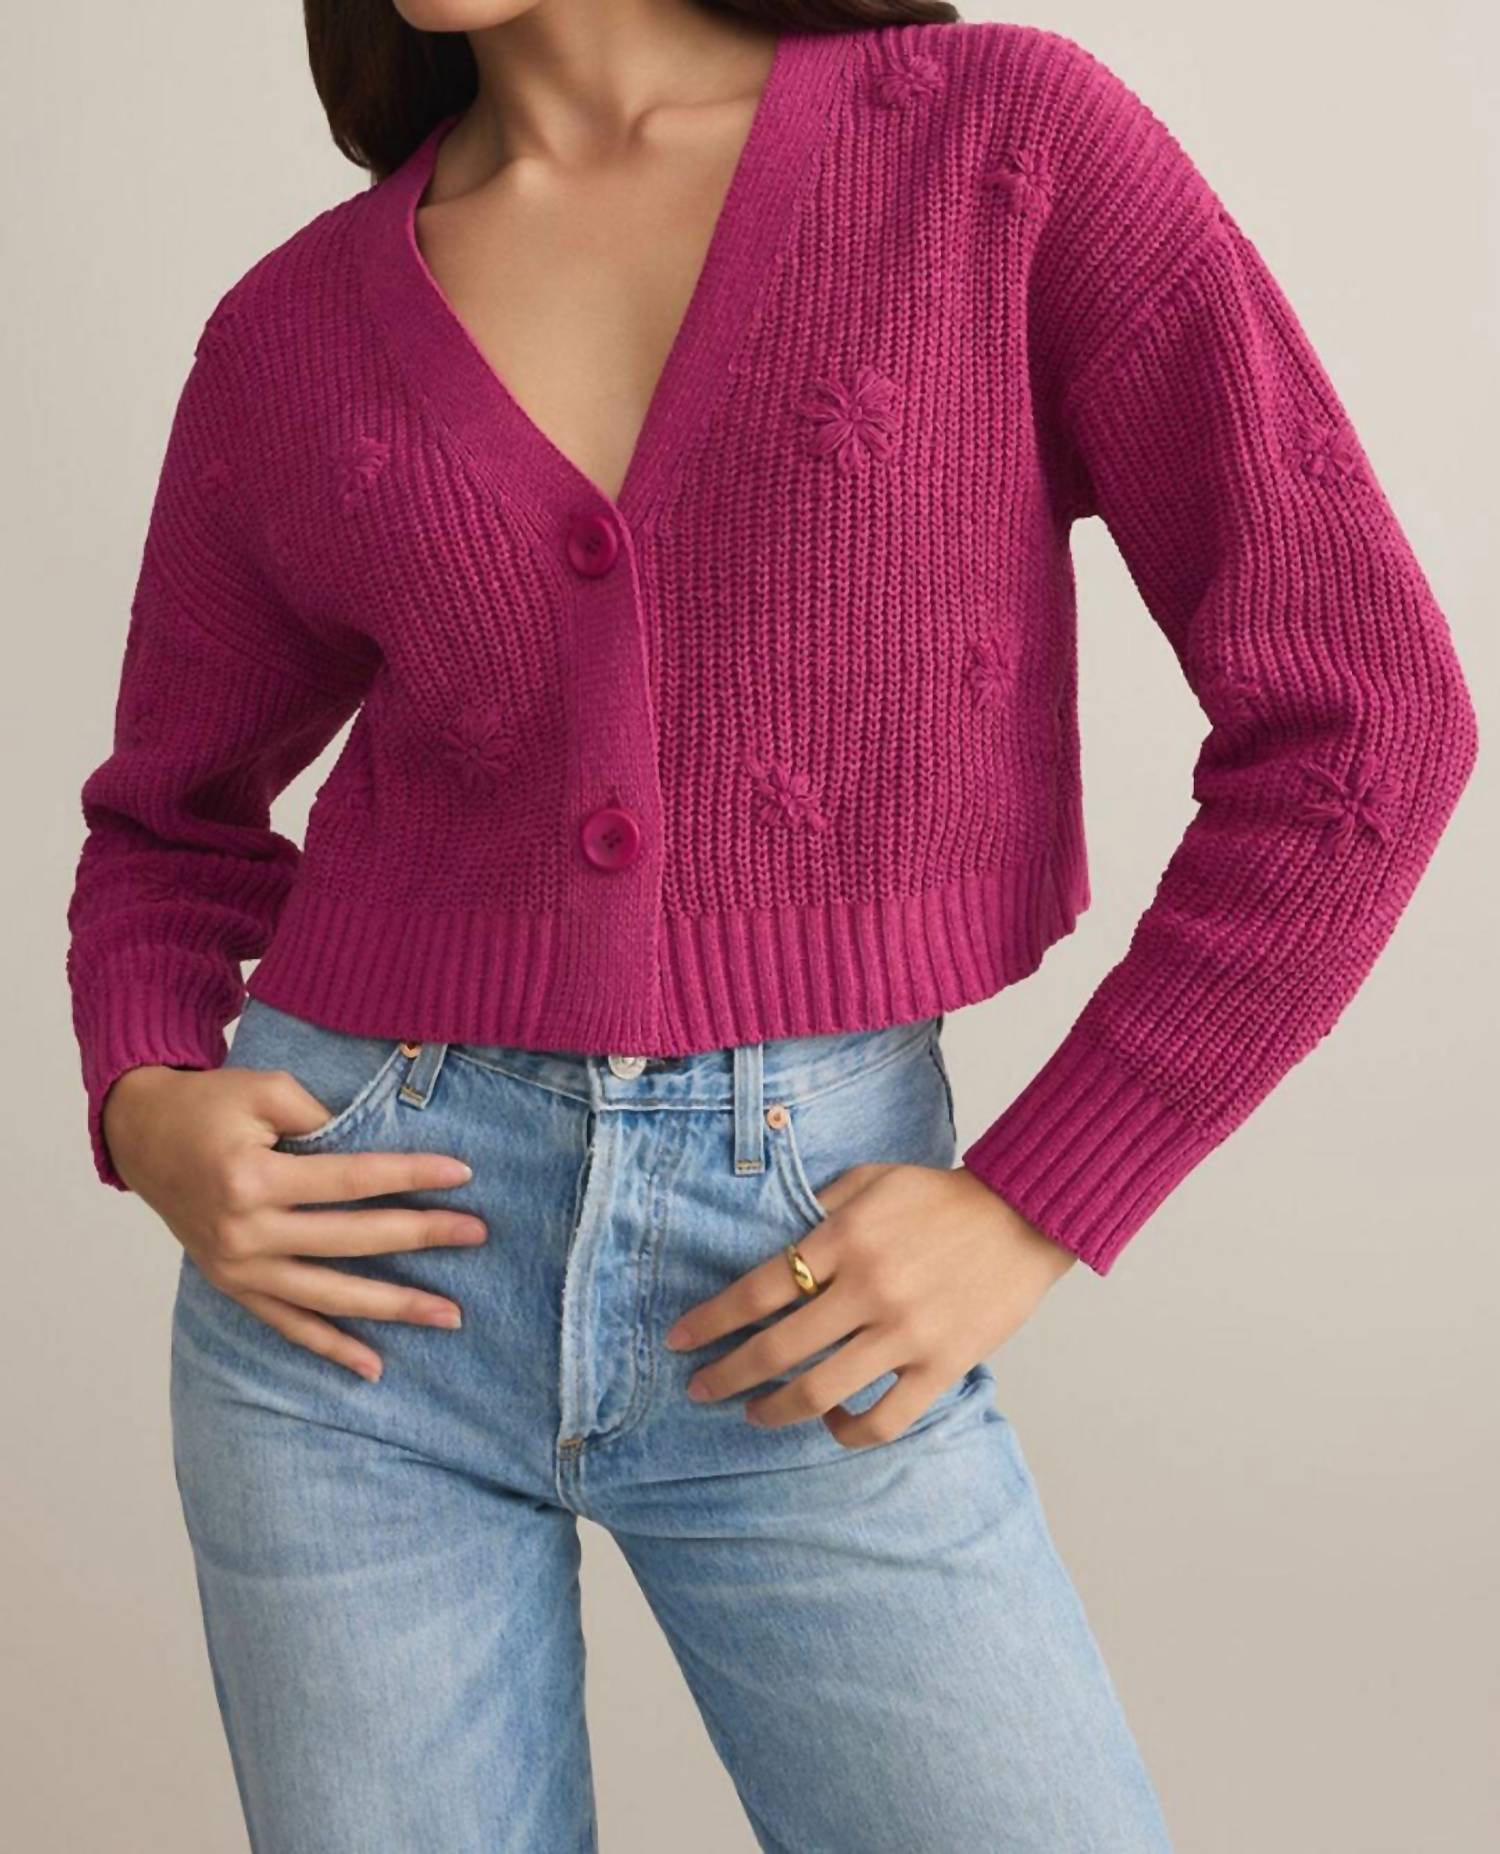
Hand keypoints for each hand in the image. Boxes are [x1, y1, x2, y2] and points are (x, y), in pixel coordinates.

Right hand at [102, 1063, 488, 1381]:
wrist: (142, 1134)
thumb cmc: (210, 1104)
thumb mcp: (265, 1090)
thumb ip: (323, 1119)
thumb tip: (381, 1157)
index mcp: (252, 1178)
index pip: (352, 1179)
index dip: (410, 1174)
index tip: (463, 1173)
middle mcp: (245, 1232)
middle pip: (352, 1240)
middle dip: (421, 1235)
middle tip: (478, 1234)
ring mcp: (238, 1268)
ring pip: (329, 1295)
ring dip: (392, 1307)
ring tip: (450, 1315)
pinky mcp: (234, 1285)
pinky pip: (288, 1324)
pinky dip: (330, 1347)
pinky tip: (374, 1367)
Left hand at [664, 1161, 1075, 1447]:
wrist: (1022, 1214)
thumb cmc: (937, 1196)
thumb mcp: (869, 1179)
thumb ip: (818, 1210)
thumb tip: (768, 1247)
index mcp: (845, 1237)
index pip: (757, 1289)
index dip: (709, 1320)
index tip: (679, 1340)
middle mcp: (869, 1287)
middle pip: (776, 1348)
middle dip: (726, 1375)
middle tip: (700, 1388)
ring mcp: (906, 1332)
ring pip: (819, 1391)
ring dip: (774, 1410)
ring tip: (755, 1414)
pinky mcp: (943, 1365)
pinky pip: (883, 1420)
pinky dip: (847, 1432)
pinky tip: (832, 1423)